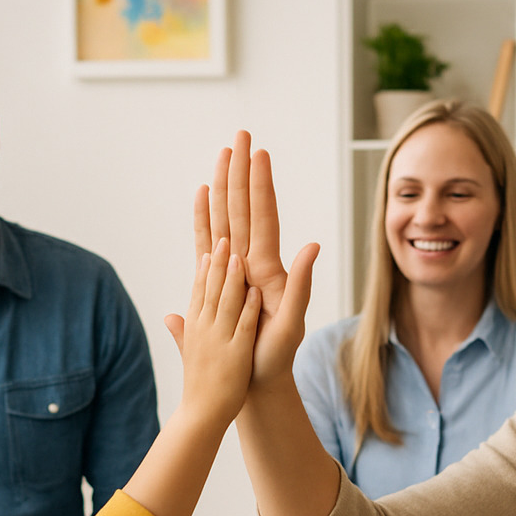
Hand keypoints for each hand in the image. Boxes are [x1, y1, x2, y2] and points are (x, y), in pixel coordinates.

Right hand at [164, 237, 261, 426]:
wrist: (201, 414)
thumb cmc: (198, 385)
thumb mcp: (187, 354)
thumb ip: (181, 332)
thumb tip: (169, 316)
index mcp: (194, 328)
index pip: (198, 291)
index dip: (205, 267)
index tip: (210, 244)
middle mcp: (204, 329)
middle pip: (210, 289)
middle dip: (217, 262)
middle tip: (222, 237)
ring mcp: (219, 340)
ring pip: (225, 302)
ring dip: (231, 277)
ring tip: (237, 253)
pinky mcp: (235, 353)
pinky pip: (243, 325)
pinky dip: (249, 307)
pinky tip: (256, 290)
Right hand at [194, 131, 319, 389]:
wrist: (258, 380)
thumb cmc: (276, 357)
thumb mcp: (294, 322)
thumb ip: (302, 284)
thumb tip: (312, 246)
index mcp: (266, 269)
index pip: (262, 216)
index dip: (260, 185)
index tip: (258, 152)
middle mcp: (250, 262)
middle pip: (243, 207)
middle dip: (242, 171)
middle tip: (240, 135)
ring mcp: (234, 269)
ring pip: (227, 217)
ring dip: (225, 185)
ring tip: (223, 154)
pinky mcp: (219, 280)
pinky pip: (208, 241)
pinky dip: (204, 217)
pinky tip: (203, 195)